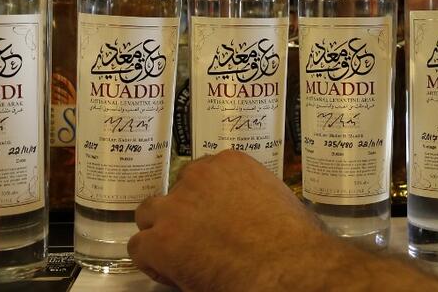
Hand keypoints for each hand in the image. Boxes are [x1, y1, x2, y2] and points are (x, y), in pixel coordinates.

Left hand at [129, 150, 437, 291]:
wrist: (288, 269)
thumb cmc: (298, 243)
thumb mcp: (281, 200)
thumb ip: (257, 195)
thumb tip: (258, 213)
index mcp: (229, 163)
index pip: (201, 175)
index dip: (203, 202)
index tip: (213, 221)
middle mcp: (198, 176)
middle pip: (173, 191)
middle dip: (180, 213)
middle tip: (196, 240)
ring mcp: (176, 206)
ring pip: (148, 215)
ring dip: (161, 234)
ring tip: (181, 258)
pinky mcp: (162, 239)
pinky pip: (140, 247)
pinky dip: (153, 263)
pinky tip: (174, 274)